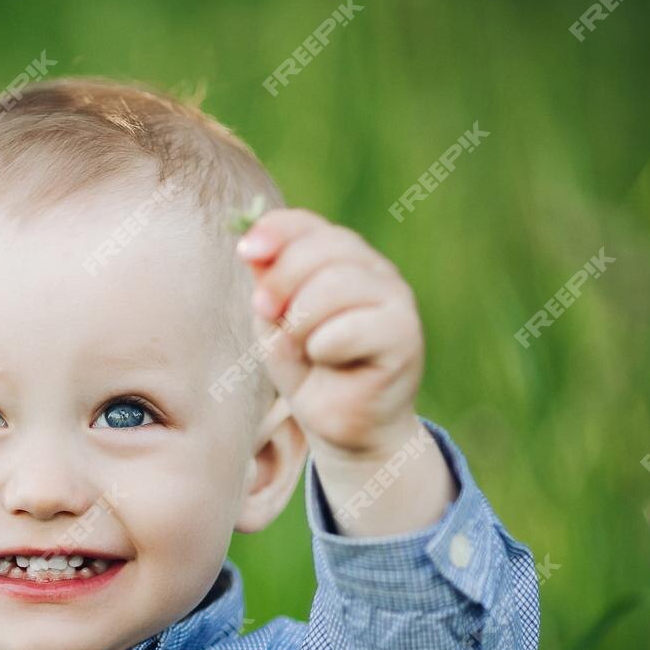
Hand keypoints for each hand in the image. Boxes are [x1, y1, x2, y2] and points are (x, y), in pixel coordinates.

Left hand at [237, 208, 451, 535]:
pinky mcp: (404, 335)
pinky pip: (348, 329)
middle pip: (320, 249)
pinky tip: (330, 362)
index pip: (307, 225)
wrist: (344, 425)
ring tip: (305, 346)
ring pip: (334, 285)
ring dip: (301, 321)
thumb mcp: (276, 322)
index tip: (245, 251)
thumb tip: (251, 247)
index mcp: (341, 258)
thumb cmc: (308, 369)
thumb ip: (268, 284)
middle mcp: (374, 270)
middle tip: (265, 311)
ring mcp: (395, 299)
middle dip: (282, 280)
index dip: (275, 232)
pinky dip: (323, 348)